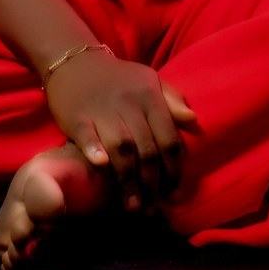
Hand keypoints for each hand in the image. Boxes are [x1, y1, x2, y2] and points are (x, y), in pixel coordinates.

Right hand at [43, 52, 195, 212]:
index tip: (174, 192)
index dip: (174, 169)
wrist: (75, 60)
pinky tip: (102, 167)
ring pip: (122, 148)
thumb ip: (172, 100)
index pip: (168, 138)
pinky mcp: (77, 116)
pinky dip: (94, 150)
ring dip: (129, 181)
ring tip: (134, 206)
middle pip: (147, 150)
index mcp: (149, 96)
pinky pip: (88, 135)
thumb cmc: (118, 78)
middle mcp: (129, 104)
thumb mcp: (149, 80)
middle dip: (153, 183)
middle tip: (153, 208)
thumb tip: (193, 121)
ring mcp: (102, 110)